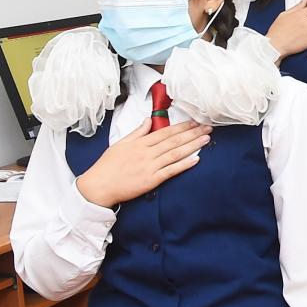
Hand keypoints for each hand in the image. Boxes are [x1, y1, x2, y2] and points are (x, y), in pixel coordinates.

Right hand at [75, 119, 210, 207]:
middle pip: (173, 141)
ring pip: (175, 154)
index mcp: (140, 143)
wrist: (98, 186)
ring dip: (192, 146)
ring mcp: (150, 166)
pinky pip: (171, 171)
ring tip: (206, 139)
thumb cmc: (108, 166)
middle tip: (208, 127)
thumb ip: (137, 132)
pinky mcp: (151, 180)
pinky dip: (184, 165)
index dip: (182, 127)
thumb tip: (148, 120)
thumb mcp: (120, 144)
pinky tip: (196, 159)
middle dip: (192, 133)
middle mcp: (146, 153)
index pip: (165, 132)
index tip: (195, 122)